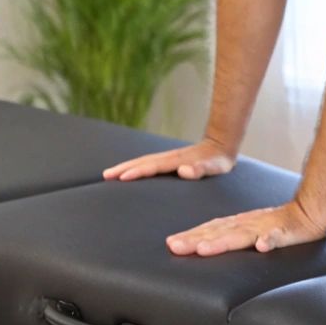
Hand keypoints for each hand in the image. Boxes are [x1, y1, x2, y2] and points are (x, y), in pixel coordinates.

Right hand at [103, 138, 235, 181]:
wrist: (220, 147)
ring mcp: (167, 158)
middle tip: (106, 176)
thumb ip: (200, 169)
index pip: (153, 167)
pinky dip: (134, 167)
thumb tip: (184, 171)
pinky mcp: (168, 161)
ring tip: (108, 174)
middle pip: (142, 162)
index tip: (122, 177)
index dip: (137, 172)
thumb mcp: (214, 167)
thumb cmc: (218, 161)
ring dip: (125, 167)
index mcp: (176, 161)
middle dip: (123, 168)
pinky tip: (127, 173)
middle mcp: (169, 158)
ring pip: (142, 161)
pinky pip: (147, 163)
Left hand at [166, 199, 325, 255]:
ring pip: (241, 235)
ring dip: (223, 241)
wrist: (308, 213)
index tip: (171, 244)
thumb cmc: (276, 224)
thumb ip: (228, 236)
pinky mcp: (285, 233)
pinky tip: (263, 246)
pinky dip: (270, 240)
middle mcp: (246, 224)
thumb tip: (201, 246)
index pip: (209, 230)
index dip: (190, 237)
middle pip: (218, 233)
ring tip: (206, 249)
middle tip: (176, 246)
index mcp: (237, 224)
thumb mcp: (248, 229)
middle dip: (196, 240)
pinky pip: (278, 237)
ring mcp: (265, 228)